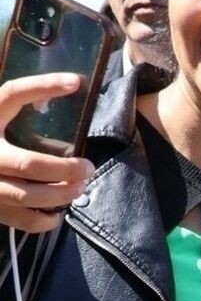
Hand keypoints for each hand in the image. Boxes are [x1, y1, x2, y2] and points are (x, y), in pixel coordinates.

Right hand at [0, 73, 93, 233]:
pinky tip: (57, 211)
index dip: (43, 86)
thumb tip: (68, 87)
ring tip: (79, 187)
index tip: (76, 81)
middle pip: (29, 163)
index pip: (13, 94)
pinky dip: (45, 219)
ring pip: (28, 194)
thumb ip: (17, 107)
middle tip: (88, 167)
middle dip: (65, 168)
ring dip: (61, 194)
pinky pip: (22, 219)